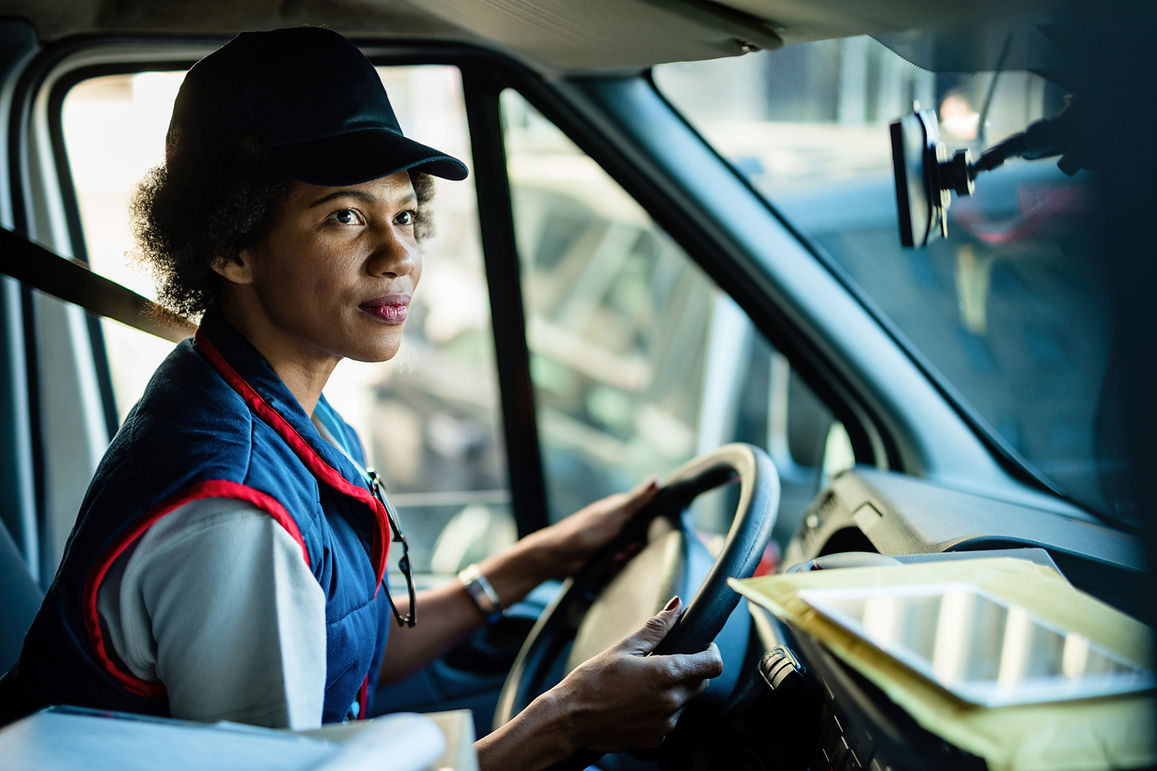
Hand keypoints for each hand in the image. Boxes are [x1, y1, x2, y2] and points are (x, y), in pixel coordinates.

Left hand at [524, 477, 658, 579]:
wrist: (558, 556)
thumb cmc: (585, 531)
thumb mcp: (615, 515)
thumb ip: (636, 500)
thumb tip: (656, 479)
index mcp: (621, 508)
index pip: (648, 512)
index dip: (652, 525)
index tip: (648, 533)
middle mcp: (618, 523)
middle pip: (642, 536)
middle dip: (637, 547)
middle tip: (627, 549)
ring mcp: (612, 540)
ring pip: (633, 552)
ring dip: (626, 558)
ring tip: (614, 559)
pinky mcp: (606, 556)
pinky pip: (622, 564)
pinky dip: (617, 566)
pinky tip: (610, 566)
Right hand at [547, 596, 723, 752]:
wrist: (568, 719)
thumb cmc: (591, 681)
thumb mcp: (623, 647)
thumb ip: (656, 628)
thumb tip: (676, 606)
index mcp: (666, 674)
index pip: (713, 664)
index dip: (710, 651)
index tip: (701, 645)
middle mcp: (671, 702)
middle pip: (700, 682)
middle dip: (690, 669)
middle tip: (662, 661)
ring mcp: (664, 724)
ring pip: (685, 701)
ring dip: (674, 690)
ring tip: (643, 683)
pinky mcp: (655, 739)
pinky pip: (670, 719)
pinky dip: (661, 709)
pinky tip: (637, 702)